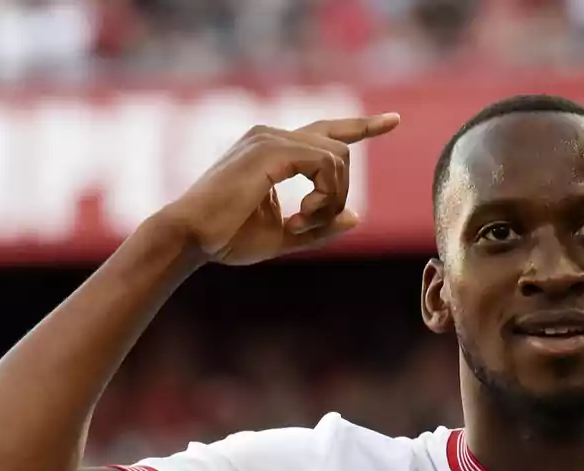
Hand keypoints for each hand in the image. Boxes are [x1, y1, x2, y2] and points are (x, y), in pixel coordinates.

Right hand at [160, 115, 400, 265]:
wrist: (190, 238)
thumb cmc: (226, 238)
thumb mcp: (283, 236)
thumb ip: (319, 226)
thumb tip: (356, 217)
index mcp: (273, 151)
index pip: (327, 131)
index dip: (363, 125)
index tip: (393, 120)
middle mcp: (272, 135)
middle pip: (340, 151)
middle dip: (338, 195)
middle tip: (309, 225)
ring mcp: (271, 137)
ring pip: (339, 158)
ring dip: (330, 200)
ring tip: (300, 224)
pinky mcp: (271, 148)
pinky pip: (327, 164)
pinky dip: (324, 197)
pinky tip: (299, 218)